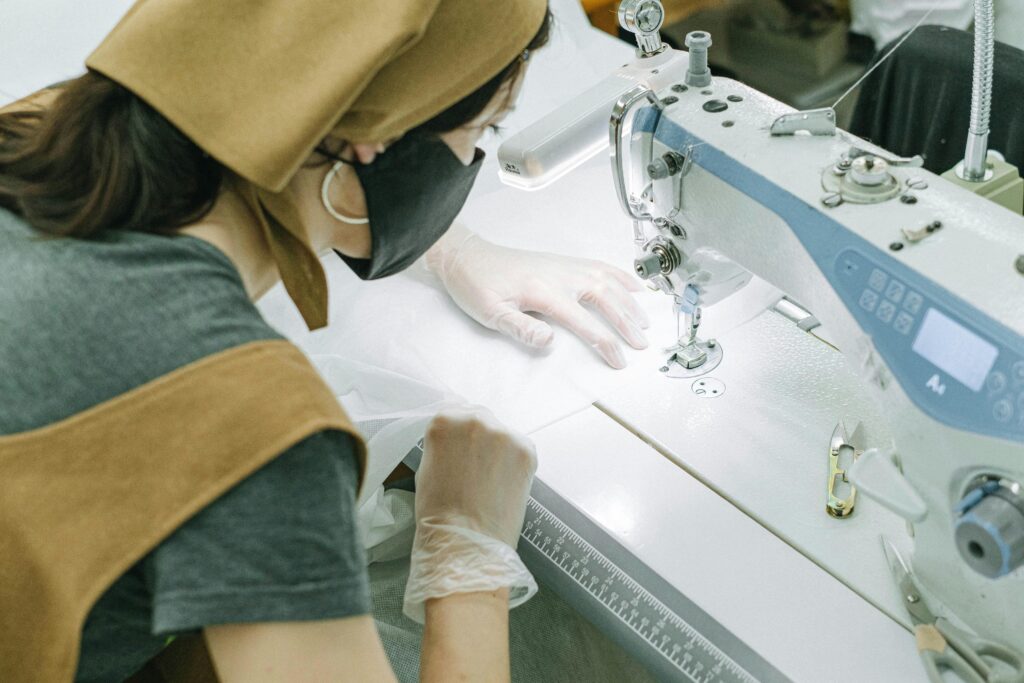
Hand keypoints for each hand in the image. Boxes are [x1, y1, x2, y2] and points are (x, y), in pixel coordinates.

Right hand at [416, 407, 536, 545]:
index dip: (458, 434)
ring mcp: (504, 433)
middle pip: (481, 417)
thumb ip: (445, 443)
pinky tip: (503, 484)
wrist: (465, 539)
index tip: (460, 448)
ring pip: (502, 434)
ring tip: (490, 480)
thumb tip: (460, 441)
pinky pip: (520, 449)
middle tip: (476, 466)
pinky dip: (515, 463)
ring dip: (498, 450)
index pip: (454, 412)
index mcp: (444, 420)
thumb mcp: (428, 465)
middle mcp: (475, 419)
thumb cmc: (438, 510)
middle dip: (479, 438)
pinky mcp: (527, 450)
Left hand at [426, 223, 648, 368]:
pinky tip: (633, 286)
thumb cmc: (475, 286)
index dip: (605, 343)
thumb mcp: (490, 314)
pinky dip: (620, 276)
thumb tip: (549, 341)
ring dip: (629, 301)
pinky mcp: (562, 262)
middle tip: (641, 344)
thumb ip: (520, 328)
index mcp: (544, 291)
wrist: (466, 256)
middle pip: (605, 298)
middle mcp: (560, 275)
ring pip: (607, 281)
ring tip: (644, 320)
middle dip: (626, 323)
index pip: (584, 322)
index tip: (618, 360)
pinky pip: (599, 266)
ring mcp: (563, 265)